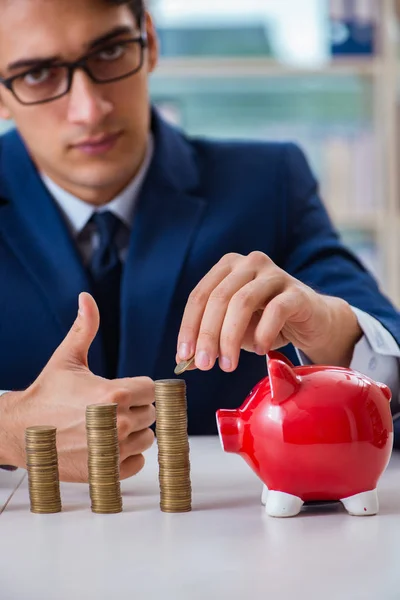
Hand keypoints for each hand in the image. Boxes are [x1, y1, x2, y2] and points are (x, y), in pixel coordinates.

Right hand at [0, 293, 154, 481]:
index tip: (118, 390)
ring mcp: (114, 450)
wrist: (21, 431)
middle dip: (135, 408)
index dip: (136, 387)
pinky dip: (126, 456)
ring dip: (132, 433)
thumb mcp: (67, 358)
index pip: (152, 388)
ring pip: (147, 438)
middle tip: (109, 407)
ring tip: (107, 426)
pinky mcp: (108, 472)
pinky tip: (106, 445)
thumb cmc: (46, 394)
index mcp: (116, 392)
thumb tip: (87, 297)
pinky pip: (138, 463)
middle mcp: (120, 422)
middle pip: (152, 413)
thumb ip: (85, 327)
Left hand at [176, 252, 361, 371]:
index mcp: (228, 267)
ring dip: (230, 337)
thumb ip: (210, 341)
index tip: (184, 355)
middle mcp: (249, 263)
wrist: (313, 322)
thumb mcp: (233, 331)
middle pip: (219, 298)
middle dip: (208, 335)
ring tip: (228, 365)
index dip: (189, 326)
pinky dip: (263, 334)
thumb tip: (184, 360)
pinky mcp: (297, 291)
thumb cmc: (267, 323)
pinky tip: (259, 350)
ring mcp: (275, 274)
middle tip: (205, 365)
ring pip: (243, 302)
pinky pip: (275, 310)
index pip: (199, 295)